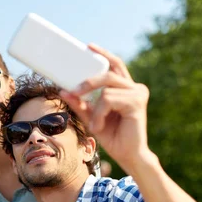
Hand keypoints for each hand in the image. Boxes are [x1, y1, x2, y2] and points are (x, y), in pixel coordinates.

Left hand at [60, 44, 151, 172]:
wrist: (128, 155)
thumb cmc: (112, 136)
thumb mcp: (91, 117)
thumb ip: (80, 104)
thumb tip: (63, 91)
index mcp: (126, 88)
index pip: (115, 65)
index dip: (103, 54)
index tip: (88, 46)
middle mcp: (135, 87)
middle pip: (108, 73)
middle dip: (88, 81)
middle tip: (74, 91)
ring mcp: (138, 93)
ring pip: (106, 90)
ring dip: (95, 110)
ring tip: (96, 125)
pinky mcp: (137, 103)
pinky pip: (109, 100)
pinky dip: (100, 114)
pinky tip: (101, 127)